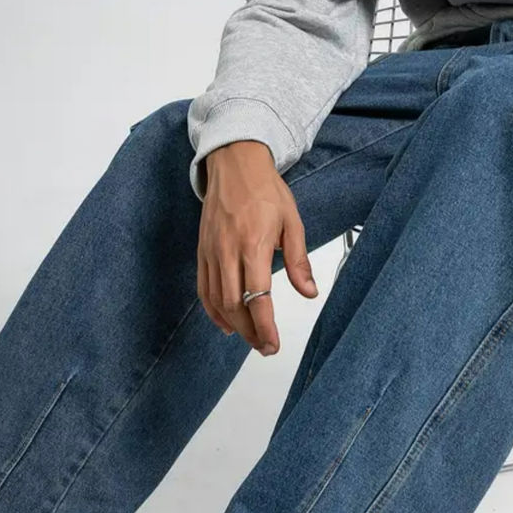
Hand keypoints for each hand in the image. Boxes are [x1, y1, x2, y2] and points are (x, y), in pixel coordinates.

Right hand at [198, 140, 317, 354]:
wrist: (235, 165)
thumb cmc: (265, 190)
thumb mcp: (293, 222)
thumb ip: (299, 261)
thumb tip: (310, 292)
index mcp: (254, 245)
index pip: (258, 297)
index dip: (264, 326)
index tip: (272, 344)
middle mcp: (228, 252)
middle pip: (235, 305)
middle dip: (250, 332)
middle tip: (266, 347)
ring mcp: (212, 252)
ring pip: (217, 300)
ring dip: (233, 325)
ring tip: (251, 339)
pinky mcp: (202, 251)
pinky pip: (204, 288)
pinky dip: (213, 310)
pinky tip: (226, 323)